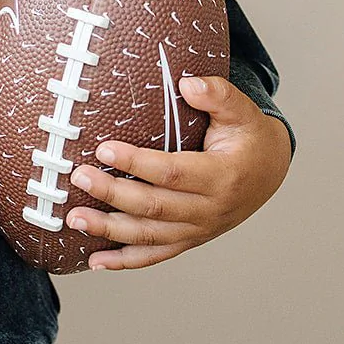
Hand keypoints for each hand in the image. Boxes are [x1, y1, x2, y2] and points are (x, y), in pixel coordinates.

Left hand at [64, 74, 292, 270]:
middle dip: (113, 194)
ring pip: (149, 235)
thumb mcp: (242, 110)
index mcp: (221, 176)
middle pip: (154, 207)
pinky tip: (96, 261)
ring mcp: (198, 229)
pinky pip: (155, 254)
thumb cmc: (249, 137)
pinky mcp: (189, 239)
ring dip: (109, 229)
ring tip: (75, 218)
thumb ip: (218, 93)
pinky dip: (125, 260)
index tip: (104, 148)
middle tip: (79, 176)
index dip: (137, 163)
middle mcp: (209, 209)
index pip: (172, 173)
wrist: (269, 171)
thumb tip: (188, 83)